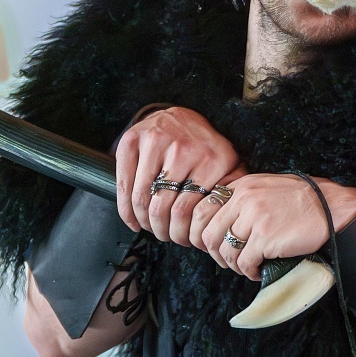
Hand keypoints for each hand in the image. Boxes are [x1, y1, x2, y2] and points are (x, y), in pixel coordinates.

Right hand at [116, 108, 241, 245]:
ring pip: (141, 198)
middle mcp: (183, 148)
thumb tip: (226, 222)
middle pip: (162, 207)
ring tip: (150, 227)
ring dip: (143, 221)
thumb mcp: (226, 166)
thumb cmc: (203, 148)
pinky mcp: (132, 140)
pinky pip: (123, 184)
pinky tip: (132, 219)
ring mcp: (155, 141)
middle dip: (161, 230)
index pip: (187, 210)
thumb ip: (232, 190)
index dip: (181, 232)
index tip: (182, 240)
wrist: (181, 116)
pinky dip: (125, 208)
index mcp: (211, 159)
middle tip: (164, 236)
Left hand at [189, 175, 355, 280]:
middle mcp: (244, 199)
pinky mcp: (265, 237)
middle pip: (208, 234)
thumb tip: (223, 222)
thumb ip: (244, 199)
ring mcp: (254, 218)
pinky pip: (245, 262)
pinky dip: (249, 272)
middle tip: (230, 261)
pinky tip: (258, 271)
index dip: (203, 233)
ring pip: (226, 251)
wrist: (332, 207)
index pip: (202, 210)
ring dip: (234, 265)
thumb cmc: (303, 200)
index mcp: (241, 186)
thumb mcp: (267, 188)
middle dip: (216, 253)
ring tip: (247, 267)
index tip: (214, 245)